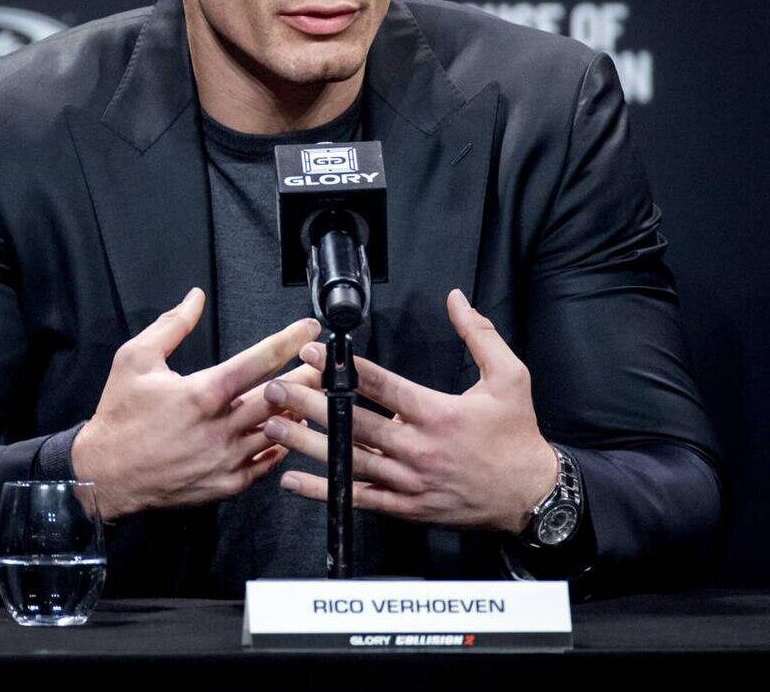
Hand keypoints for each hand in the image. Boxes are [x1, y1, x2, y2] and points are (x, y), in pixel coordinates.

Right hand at [71, 288, 322, 518]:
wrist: (103, 474)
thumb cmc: (119, 414)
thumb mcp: (135, 359)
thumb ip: (171, 325)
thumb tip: (195, 297)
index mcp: (203, 393)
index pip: (259, 361)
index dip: (289, 341)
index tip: (311, 328)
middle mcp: (220, 427)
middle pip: (280, 398)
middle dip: (307, 377)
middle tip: (324, 363)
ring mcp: (225, 459)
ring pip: (278, 432)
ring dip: (298, 412)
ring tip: (313, 395)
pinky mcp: (225, 484)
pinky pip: (265, 464)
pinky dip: (279, 446)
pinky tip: (285, 432)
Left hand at [262, 288, 559, 534]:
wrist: (532, 496)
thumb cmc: (517, 435)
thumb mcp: (510, 376)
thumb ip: (480, 333)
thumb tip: (455, 297)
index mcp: (437, 413)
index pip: (380, 386)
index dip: (343, 369)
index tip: (313, 353)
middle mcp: (417, 449)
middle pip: (354, 424)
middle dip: (309, 404)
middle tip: (275, 389)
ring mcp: (409, 481)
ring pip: (348, 461)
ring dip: (307, 443)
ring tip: (272, 426)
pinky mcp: (406, 507)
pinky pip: (357, 498)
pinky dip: (323, 490)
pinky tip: (292, 480)